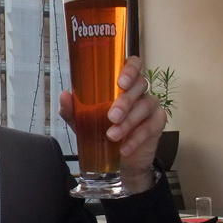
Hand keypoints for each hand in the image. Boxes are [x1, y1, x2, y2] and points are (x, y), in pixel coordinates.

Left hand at [58, 56, 166, 193]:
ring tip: (113, 135)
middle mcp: (139, 90)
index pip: (133, 64)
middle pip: (139, 85)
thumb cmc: (102, 130)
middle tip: (111, 117)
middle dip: (125, 101)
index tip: (120, 82)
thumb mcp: (83, 121)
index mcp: (122, 83)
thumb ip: (73, 109)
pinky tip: (124, 148)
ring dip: (128, 122)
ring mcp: (151, 105)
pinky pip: (151, 126)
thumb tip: (64, 96)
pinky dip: (136, 138)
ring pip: (146, 105)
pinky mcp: (158, 123)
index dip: (130, 69)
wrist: (120, 158)